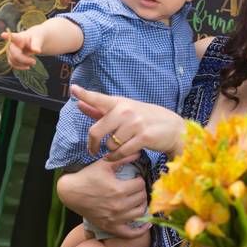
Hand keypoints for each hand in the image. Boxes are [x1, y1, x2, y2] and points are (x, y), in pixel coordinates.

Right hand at [1, 30, 42, 69]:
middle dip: (25, 60)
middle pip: (15, 55)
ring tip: (33, 62)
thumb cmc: (35, 37)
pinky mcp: (10, 57)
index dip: (7, 36)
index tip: (3, 34)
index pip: (13, 37)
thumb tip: (37, 51)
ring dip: (24, 64)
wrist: (33, 40)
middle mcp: (11, 43)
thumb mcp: (38, 39)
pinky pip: (13, 64)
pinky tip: (27, 66)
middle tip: (34, 62)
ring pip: (14, 61)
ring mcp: (10, 50)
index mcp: (19, 37)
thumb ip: (37, 44)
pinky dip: (21, 67)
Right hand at [57, 156, 149, 238]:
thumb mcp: (104, 164)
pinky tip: (147, 224)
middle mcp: (119, 206)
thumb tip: (138, 151)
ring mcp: (115, 219)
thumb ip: (123, 158)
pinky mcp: (110, 227)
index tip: (135, 177)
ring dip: (142, 204)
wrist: (71, 193)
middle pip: (142, 198)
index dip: (139, 179)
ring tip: (138, 199)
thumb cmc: (87, 176)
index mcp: (118, 190)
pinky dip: (141, 230)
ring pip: (140, 213)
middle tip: (136, 187)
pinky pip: (130, 233)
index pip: (141, 184)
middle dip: (141, 190)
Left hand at [71, 84, 186, 160]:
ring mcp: (134, 124)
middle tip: (92, 149)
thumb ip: (100, 110)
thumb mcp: (124, 110)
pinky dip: (114, 157)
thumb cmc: (145, 119)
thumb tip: (79, 104)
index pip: (98, 98)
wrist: (173, 128)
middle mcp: (125, 111)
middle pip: (96, 131)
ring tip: (114, 149)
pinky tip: (114, 156)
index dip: (85, 94)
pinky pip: (120, 152)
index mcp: (119, 103)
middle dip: (92, 143)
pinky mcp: (142, 137)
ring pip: (109, 144)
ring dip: (109, 150)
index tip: (73, 89)